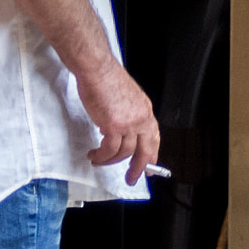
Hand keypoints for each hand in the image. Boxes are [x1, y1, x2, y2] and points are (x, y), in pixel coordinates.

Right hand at [76, 58, 160, 184]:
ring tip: (99, 161)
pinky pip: (109, 149)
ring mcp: (129, 123)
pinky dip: (101, 156)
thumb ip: (126, 114)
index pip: (153, 137)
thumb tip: (117, 129)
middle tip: (132, 178)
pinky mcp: (114, 126)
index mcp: (145, 110)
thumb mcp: (125, 97)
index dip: (152, 153)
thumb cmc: (106, 78)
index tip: (149, 166)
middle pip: (145, 150)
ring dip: (110, 161)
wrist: (97, 69)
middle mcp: (141, 118)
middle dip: (138, 167)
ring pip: (124, 152)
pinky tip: (94, 155)